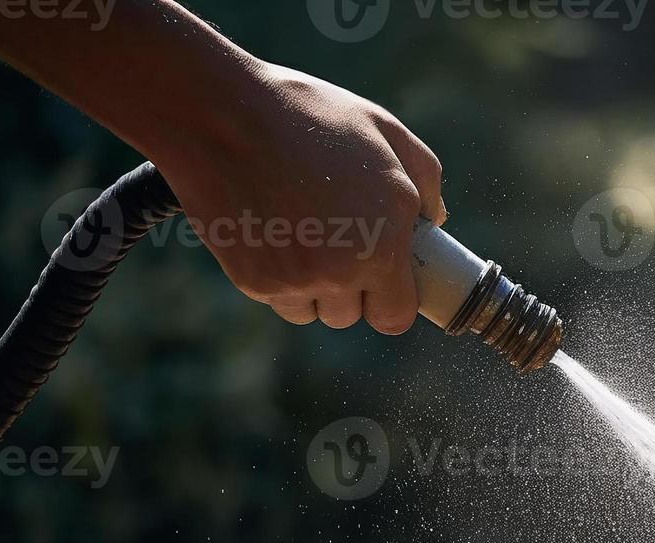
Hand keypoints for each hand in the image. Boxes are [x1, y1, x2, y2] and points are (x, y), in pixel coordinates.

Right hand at [150, 64, 446, 333]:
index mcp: (384, 246)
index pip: (395, 317)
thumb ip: (425, 182)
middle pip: (350, 316)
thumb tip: (434, 221)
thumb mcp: (386, 132)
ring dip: (311, 286)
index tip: (382, 281)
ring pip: (312, 311)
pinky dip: (276, 275)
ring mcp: (295, 280)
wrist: (220, 113)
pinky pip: (276, 298)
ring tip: (301, 231)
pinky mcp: (252, 280)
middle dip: (349, 288)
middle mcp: (342, 273)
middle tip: (336, 241)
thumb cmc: (310, 116)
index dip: (390, 301)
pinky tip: (271, 229)